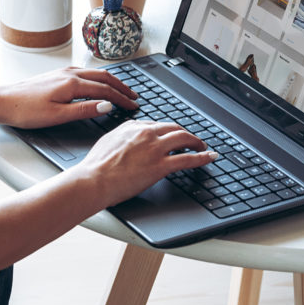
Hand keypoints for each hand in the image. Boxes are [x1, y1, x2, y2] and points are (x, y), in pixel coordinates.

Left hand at [0, 66, 138, 128]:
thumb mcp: (57, 116)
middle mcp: (69, 74)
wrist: (2, 101)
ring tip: (122, 89)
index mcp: (72, 84)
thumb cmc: (25, 111)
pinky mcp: (56, 75)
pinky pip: (85, 72)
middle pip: (104, 77)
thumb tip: (107, 106)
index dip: (122, 99)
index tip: (133, 106)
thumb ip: (84, 110)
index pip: (105, 90)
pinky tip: (97, 82)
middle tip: (135, 96)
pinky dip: (98, 78)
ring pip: (95, 73)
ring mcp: (62, 72)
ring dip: (111, 81)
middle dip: (121, 87)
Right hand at [72, 121, 218, 207]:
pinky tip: (209, 157)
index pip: (156, 125)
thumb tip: (126, 138)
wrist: (94, 179)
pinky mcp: (161, 165)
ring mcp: (155, 149)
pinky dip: (203, 157)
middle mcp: (146, 134)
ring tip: (202, 147)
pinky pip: (188, 158)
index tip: (172, 135)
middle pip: (174, 128)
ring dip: (196, 142)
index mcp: (132, 127)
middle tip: (191, 140)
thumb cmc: (95, 166)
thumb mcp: (107, 142)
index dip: (167, 131)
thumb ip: (120, 136)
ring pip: (184, 138)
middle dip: (185, 133)